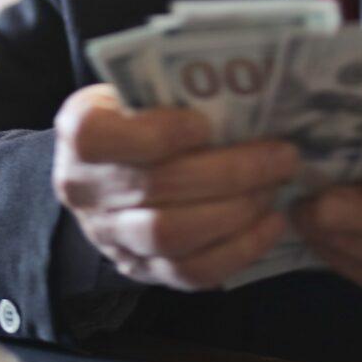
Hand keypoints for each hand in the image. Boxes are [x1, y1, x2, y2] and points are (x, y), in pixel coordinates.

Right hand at [52, 85, 296, 289]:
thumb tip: (245, 88)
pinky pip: (191, 273)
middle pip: (155, 188)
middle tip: (281, 155)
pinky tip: (272, 223)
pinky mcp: (141, 269)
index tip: (207, 124)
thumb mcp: (137, 89)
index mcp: (80, 133)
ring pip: (172, 236)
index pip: (100, 138)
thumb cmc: (137, 116)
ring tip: (275, 186)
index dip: (157, 133)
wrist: (108, 170)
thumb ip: (173, 90)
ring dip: (236, 211)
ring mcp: (110, 237)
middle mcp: (84, 190)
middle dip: (229, 173)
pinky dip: (239, 250)